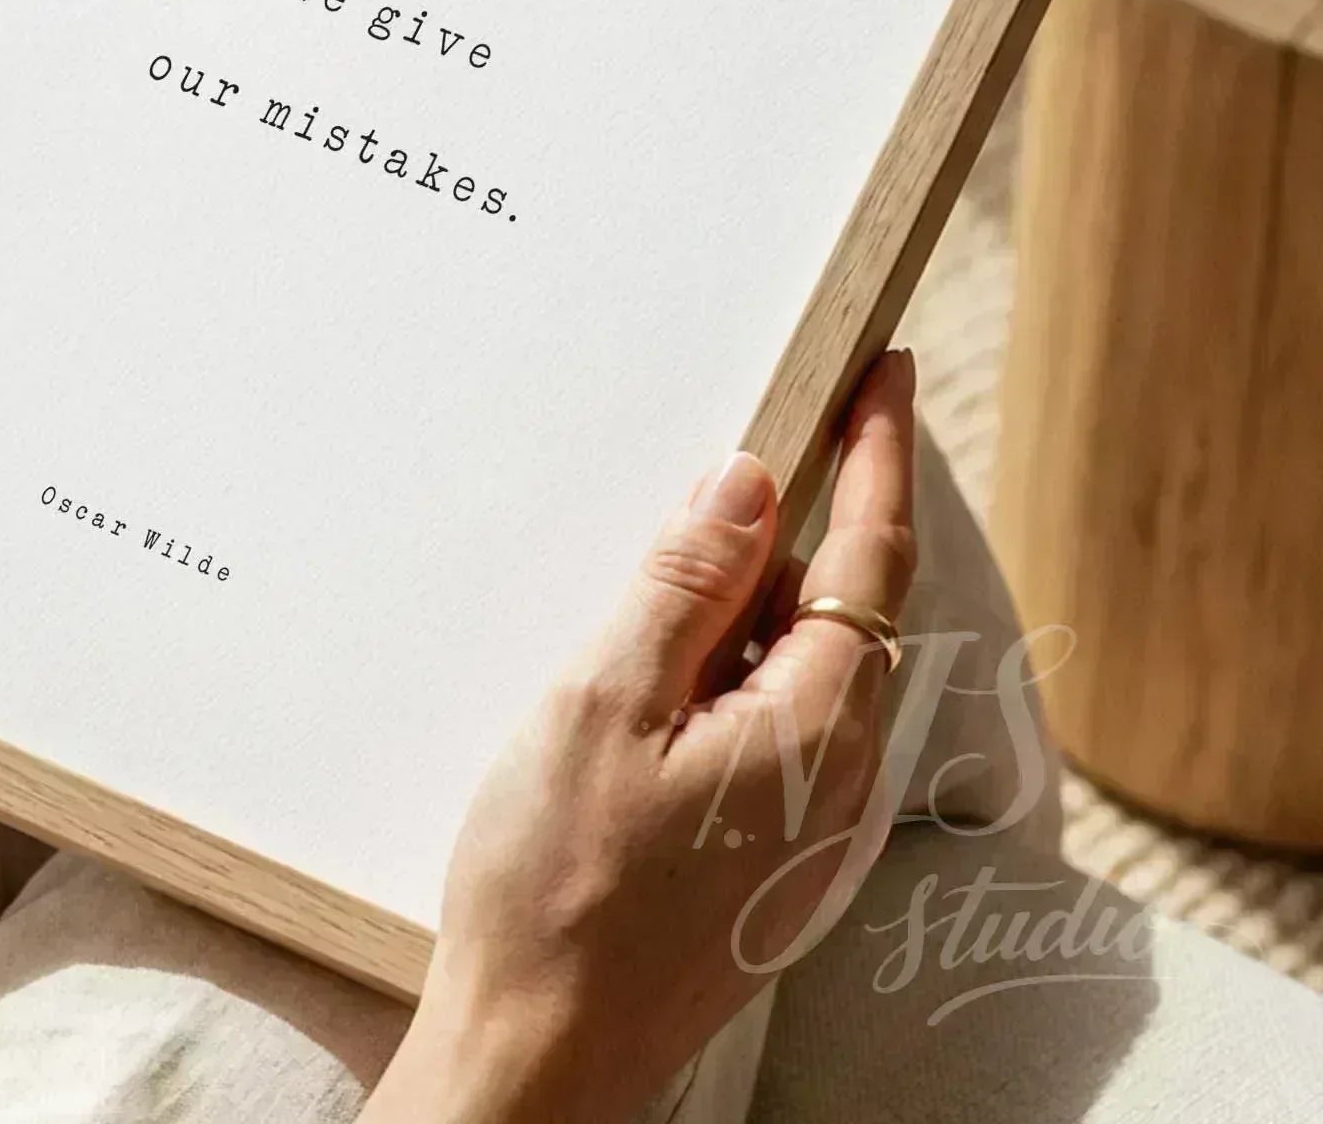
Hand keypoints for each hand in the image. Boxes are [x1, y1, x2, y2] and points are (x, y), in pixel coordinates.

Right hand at [367, 352, 917, 1123]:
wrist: (536, 1058)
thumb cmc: (554, 888)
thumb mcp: (604, 703)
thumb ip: (685, 586)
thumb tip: (747, 481)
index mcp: (813, 731)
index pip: (871, 555)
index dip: (879, 451)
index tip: (887, 369)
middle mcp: (837, 780)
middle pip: (849, 608)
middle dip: (815, 516)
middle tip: (768, 438)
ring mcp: (806, 828)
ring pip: (808, 666)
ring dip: (762, 596)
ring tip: (684, 562)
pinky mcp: (766, 857)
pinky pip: (779, 721)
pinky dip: (739, 663)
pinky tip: (666, 668)